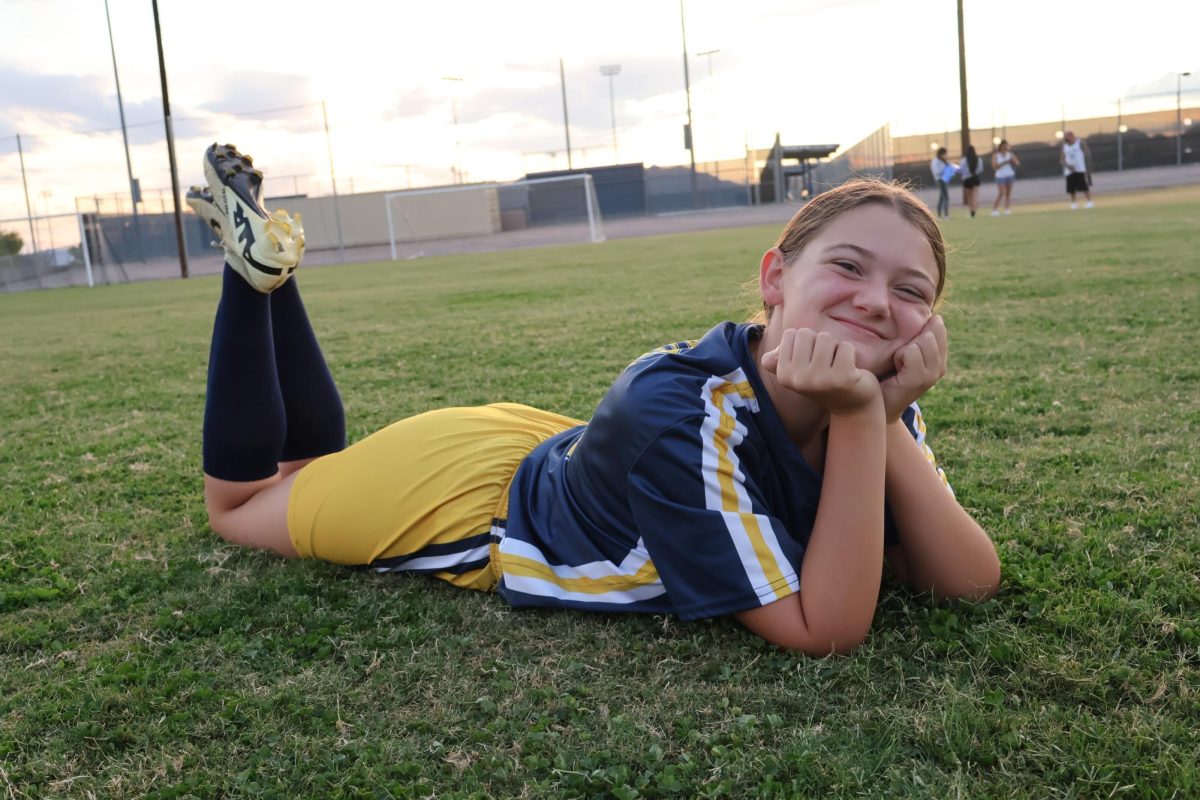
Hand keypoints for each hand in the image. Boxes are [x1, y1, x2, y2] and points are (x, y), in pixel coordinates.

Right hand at [761, 328, 880, 415]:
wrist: (851, 404)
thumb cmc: (823, 379)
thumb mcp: (798, 371)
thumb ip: (780, 360)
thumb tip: (768, 359)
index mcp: (783, 375)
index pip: (791, 334)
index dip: (805, 343)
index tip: (811, 361)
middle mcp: (798, 379)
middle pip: (806, 333)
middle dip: (818, 343)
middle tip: (825, 363)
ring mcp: (820, 379)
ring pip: (826, 337)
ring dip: (835, 347)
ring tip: (836, 365)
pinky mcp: (843, 378)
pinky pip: (845, 346)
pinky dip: (850, 353)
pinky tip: (851, 369)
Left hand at [879, 315, 946, 422]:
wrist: (877, 403)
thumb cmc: (886, 374)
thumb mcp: (902, 350)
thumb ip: (914, 333)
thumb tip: (923, 310)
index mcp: (938, 357)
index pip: (938, 326)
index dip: (918, 329)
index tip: (904, 348)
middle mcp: (940, 366)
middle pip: (931, 331)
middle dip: (911, 339)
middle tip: (898, 359)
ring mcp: (932, 374)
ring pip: (922, 340)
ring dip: (904, 348)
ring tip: (897, 364)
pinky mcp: (919, 380)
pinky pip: (911, 351)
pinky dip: (899, 356)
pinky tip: (895, 368)